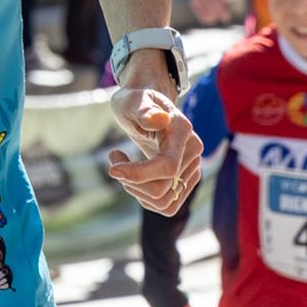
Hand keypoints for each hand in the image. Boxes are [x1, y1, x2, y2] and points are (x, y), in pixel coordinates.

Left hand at [106, 78, 203, 215]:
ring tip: (123, 168)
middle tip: (115, 161)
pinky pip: (167, 205)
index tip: (112, 169)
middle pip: (163, 190)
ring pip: (165, 203)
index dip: (138, 174)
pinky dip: (145, 198)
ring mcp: (192, 169)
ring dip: (137, 192)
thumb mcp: (132, 101)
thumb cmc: (134, 101)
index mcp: (182, 131)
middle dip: (132, 182)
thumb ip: (144, 110)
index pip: (167, 167)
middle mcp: (193, 152)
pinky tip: (132, 177)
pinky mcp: (185, 181)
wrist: (144, 106)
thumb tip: (159, 120)